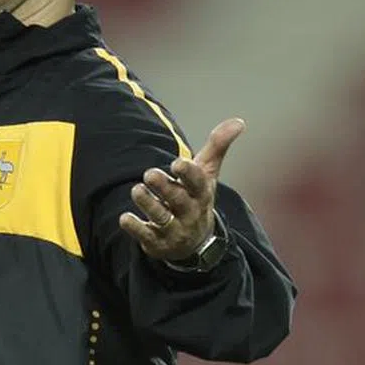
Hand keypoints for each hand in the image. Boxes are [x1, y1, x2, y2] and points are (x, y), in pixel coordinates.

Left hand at [119, 118, 244, 261]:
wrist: (196, 242)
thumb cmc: (196, 197)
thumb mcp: (207, 173)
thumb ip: (217, 146)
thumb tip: (238, 121)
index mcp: (201, 193)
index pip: (198, 183)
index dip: (189, 173)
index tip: (177, 163)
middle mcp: (190, 212)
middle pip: (178, 200)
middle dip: (164, 187)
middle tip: (149, 174)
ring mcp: (175, 229)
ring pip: (161, 217)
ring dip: (148, 204)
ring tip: (137, 190)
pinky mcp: (158, 243)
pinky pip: (146, 236)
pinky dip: (136, 228)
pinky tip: (125, 218)